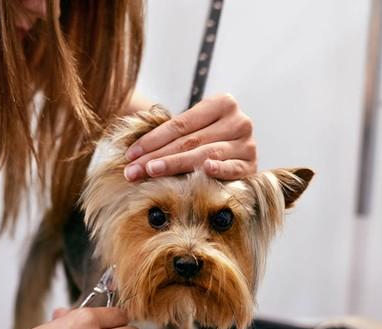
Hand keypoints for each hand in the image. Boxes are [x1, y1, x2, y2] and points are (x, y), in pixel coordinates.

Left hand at [123, 93, 256, 180]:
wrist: (238, 154)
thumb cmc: (206, 140)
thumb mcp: (191, 129)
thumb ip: (170, 133)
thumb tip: (133, 152)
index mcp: (222, 103)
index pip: (180, 124)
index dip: (152, 139)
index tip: (130, 154)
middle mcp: (238, 121)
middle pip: (188, 141)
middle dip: (155, 156)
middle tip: (132, 171)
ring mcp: (247, 144)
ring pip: (204, 155)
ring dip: (174, 165)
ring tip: (150, 172)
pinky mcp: (251, 165)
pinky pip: (232, 168)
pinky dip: (218, 169)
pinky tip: (203, 170)